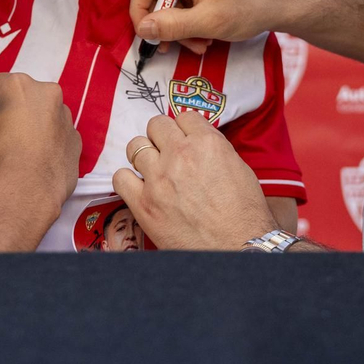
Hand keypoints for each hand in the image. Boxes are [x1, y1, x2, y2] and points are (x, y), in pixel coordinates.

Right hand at [0, 72, 78, 203]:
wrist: (27, 192)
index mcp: (20, 87)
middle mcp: (48, 95)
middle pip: (24, 98)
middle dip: (12, 113)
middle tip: (0, 136)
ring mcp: (66, 119)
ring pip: (45, 117)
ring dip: (32, 128)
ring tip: (19, 153)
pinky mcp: (76, 142)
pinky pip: (58, 138)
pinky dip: (48, 146)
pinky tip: (36, 163)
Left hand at [113, 111, 276, 249]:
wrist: (239, 248)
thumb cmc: (244, 214)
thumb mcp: (239, 167)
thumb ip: (214, 148)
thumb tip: (196, 141)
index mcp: (207, 143)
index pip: (184, 116)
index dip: (184, 128)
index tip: (184, 139)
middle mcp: (180, 155)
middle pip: (156, 125)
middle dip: (162, 137)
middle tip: (167, 152)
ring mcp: (158, 179)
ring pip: (135, 146)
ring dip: (144, 156)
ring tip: (153, 170)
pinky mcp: (144, 204)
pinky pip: (120, 177)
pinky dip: (127, 180)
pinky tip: (139, 187)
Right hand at [129, 0, 284, 55]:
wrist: (280, 4)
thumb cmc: (249, 7)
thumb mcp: (209, 21)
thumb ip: (173, 25)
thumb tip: (142, 29)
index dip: (139, 13)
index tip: (147, 38)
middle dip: (166, 26)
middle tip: (176, 47)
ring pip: (169, 7)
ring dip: (181, 31)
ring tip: (201, 45)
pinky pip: (182, 8)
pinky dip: (190, 26)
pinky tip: (206, 38)